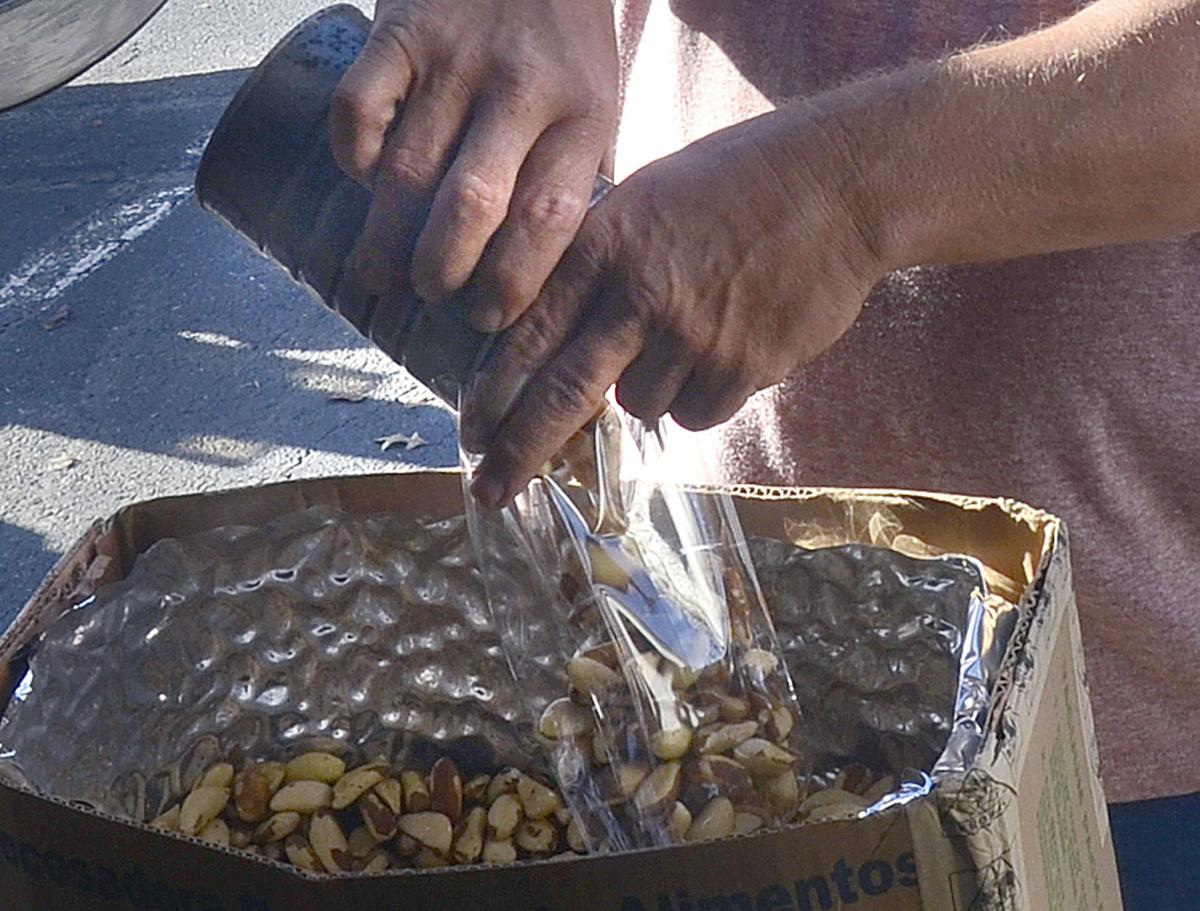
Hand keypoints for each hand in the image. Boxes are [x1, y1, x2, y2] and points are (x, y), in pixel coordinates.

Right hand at [329, 0, 617, 328]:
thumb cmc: (563, 38)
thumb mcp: (595, 101)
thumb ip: (575, 177)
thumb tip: (549, 277)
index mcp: (582, 114)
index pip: (545, 221)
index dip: (511, 284)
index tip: (487, 318)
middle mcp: (520, 88)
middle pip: (471, 206)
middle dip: (442, 271)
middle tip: (432, 295)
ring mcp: (455, 57)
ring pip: (408, 170)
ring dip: (387, 239)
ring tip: (383, 274)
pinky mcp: (400, 29)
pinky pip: (358, 111)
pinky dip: (352, 160)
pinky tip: (363, 183)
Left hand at [463, 102, 891, 507]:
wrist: (840, 183)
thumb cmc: (736, 185)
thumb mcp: (647, 200)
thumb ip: (598, 264)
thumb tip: (550, 339)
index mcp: (606, 245)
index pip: (528, 333)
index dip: (492, 393)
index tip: (469, 435)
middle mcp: (639, 295)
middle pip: (564, 395)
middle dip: (519, 453)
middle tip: (489, 494)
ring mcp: (694, 336)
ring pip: (641, 406)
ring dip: (651, 388)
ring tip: (693, 330)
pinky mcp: (744, 367)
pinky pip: (696, 415)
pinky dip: (702, 396)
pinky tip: (730, 344)